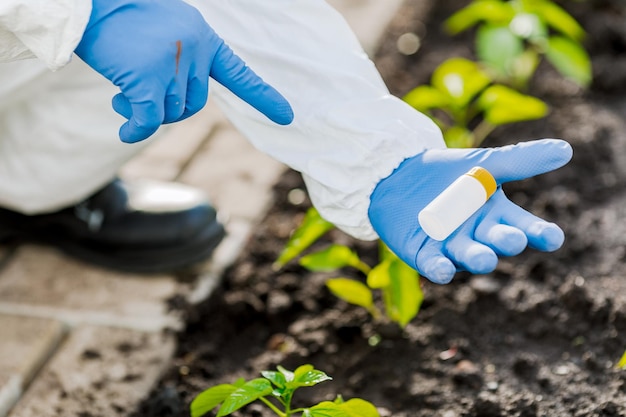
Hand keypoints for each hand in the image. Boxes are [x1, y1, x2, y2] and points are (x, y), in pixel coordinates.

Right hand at [75, 0, 292, 142]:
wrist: (91, 2)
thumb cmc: (124, 18)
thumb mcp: (167, 32)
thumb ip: (182, 63)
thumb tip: (171, 109)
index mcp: (204, 38)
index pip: (239, 73)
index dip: (262, 97)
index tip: (286, 116)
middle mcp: (194, 50)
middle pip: (194, 104)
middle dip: (169, 107)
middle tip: (141, 97)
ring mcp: (173, 63)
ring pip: (170, 112)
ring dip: (146, 112)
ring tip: (122, 94)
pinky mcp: (147, 78)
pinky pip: (149, 119)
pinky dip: (136, 128)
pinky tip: (126, 130)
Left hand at [368, 139, 572, 283]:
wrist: (398, 175)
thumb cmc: (447, 173)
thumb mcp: (484, 164)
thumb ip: (521, 160)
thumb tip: (566, 149)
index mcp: (497, 215)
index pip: (525, 227)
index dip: (540, 233)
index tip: (553, 237)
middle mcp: (479, 235)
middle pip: (497, 242)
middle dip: (506, 241)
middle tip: (513, 239)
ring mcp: (452, 247)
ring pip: (470, 257)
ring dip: (477, 258)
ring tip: (483, 258)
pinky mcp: (425, 255)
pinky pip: (435, 266)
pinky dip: (440, 269)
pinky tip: (443, 270)